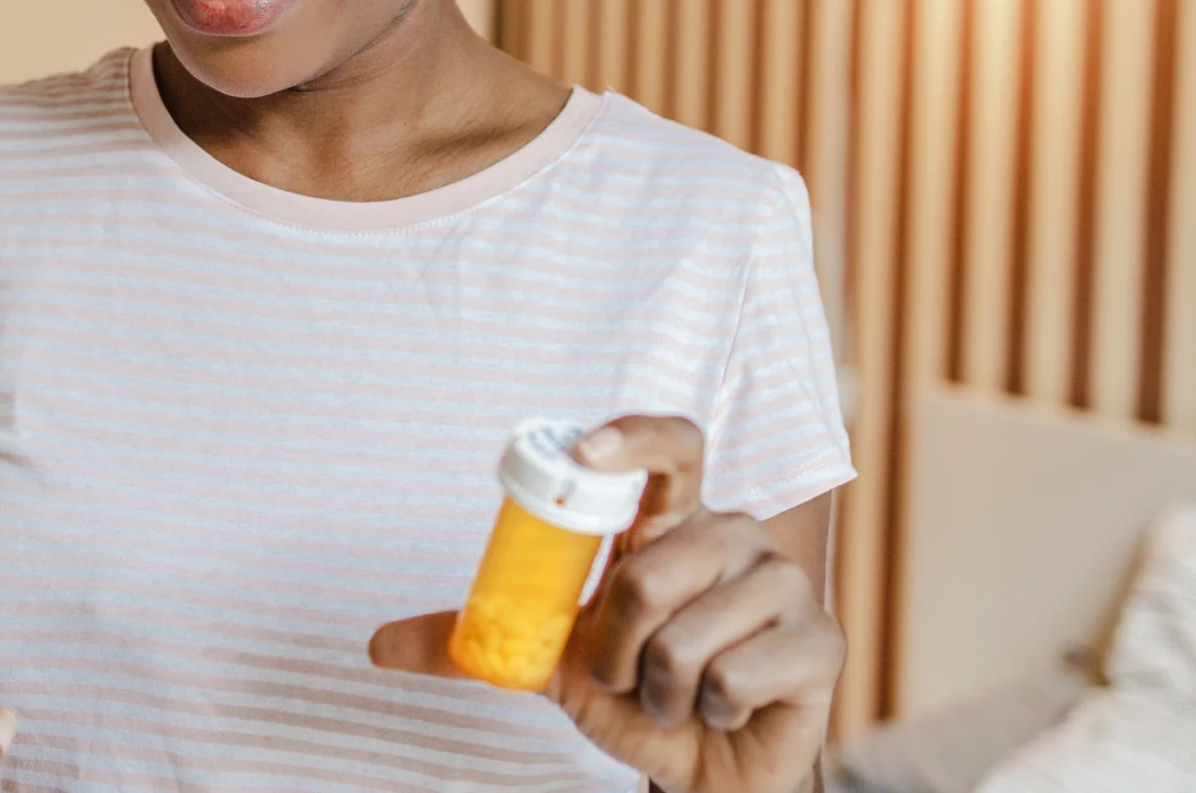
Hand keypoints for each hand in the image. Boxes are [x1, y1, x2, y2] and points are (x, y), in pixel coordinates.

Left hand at [367, 416, 841, 792]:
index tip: (582, 450)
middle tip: (630, 672)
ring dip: (660, 689)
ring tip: (678, 694)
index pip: (670, 447)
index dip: (631, 437)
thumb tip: (375, 645)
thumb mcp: (550, 665)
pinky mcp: (821, 644)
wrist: (702, 769)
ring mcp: (782, 586)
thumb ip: (474, 643)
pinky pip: (732, 677)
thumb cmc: (638, 695)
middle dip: (619, 646)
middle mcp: (733, 538)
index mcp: (675, 525)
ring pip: (687, 637)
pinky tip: (728, 709)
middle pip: (652, 570)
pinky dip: (710, 712)